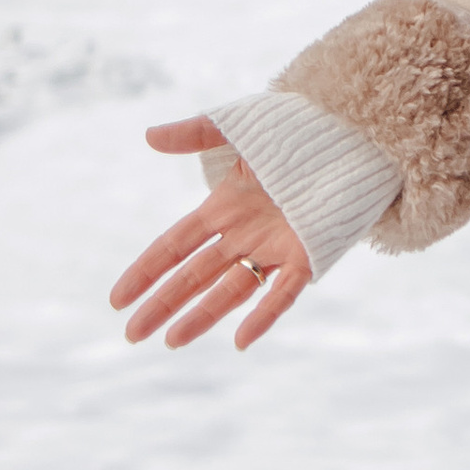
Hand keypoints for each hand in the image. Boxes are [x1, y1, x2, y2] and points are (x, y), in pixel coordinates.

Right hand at [111, 120, 313, 350]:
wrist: (352, 136)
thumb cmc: (296, 131)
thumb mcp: (240, 128)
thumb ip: (196, 134)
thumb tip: (149, 136)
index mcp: (223, 209)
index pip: (174, 247)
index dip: (145, 272)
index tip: (117, 300)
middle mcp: (243, 236)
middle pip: (194, 276)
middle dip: (163, 304)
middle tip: (132, 335)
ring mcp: (273, 250)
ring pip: (229, 290)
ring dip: (201, 316)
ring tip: (171, 341)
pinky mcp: (307, 257)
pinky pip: (282, 293)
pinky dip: (263, 315)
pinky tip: (242, 340)